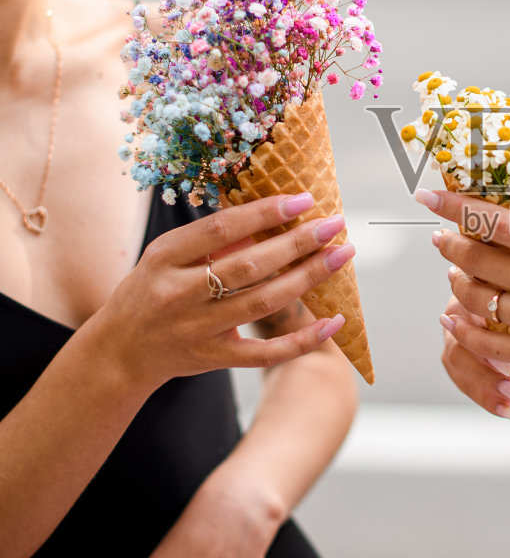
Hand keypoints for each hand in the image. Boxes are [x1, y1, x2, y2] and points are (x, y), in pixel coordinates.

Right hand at [96, 192, 352, 390]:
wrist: (120, 352)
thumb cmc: (150, 291)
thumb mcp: (165, 257)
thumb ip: (210, 239)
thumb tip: (268, 218)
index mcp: (165, 258)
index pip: (221, 229)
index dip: (265, 212)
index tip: (304, 199)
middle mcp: (180, 294)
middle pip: (249, 265)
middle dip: (297, 243)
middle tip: (335, 224)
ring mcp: (198, 330)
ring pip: (262, 303)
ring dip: (308, 277)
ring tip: (342, 254)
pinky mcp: (214, 358)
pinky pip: (266, 353)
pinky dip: (303, 340)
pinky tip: (334, 322)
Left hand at [418, 187, 509, 407]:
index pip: (497, 219)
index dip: (455, 206)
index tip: (428, 195)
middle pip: (475, 256)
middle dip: (449, 244)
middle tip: (439, 237)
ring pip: (474, 296)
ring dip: (456, 283)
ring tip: (454, 275)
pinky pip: (482, 339)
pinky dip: (462, 327)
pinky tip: (453, 318)